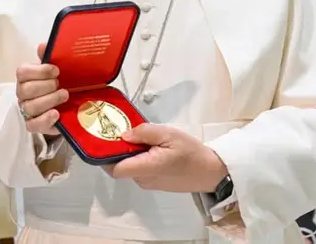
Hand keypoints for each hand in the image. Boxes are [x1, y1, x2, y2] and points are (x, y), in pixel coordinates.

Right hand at [15, 43, 68, 135]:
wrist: (66, 105)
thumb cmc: (57, 83)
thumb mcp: (56, 69)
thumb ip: (49, 56)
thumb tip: (43, 46)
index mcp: (25, 77)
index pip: (22, 72)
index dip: (40, 71)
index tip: (57, 70)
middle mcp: (22, 94)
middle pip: (25, 90)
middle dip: (46, 86)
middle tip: (60, 84)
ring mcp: (26, 110)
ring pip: (30, 107)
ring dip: (49, 100)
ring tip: (65, 95)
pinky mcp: (33, 125)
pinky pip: (33, 125)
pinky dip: (45, 119)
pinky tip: (57, 113)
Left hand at [102, 123, 227, 192]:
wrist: (211, 171)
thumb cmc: (191, 152)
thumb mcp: (169, 134)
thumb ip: (144, 133)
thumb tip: (123, 135)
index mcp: (147, 168)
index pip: (114, 169)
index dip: (105, 156)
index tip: (105, 139)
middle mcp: (144, 180)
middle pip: (120, 166)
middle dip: (119, 150)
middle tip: (124, 131)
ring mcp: (148, 184)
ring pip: (129, 167)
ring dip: (131, 154)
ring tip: (142, 138)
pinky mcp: (154, 183)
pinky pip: (139, 170)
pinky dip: (139, 159)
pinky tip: (150, 148)